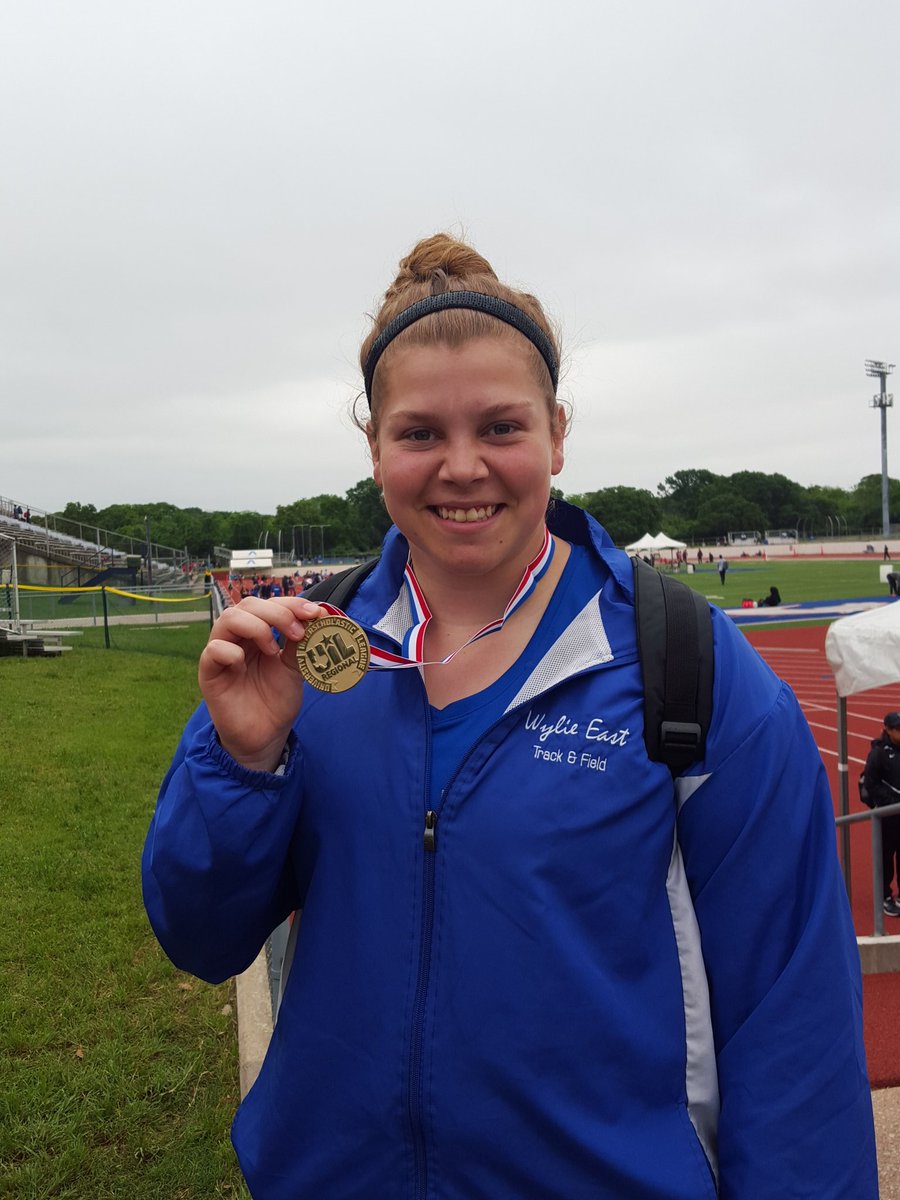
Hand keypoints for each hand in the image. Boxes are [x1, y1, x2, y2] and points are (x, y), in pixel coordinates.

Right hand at [198, 596, 326, 771]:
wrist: (266, 735)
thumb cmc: (277, 699)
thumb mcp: (295, 667)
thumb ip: (301, 642)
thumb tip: (318, 614)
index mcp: (258, 631)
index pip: (269, 603)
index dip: (291, 604)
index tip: (314, 613)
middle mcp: (239, 637)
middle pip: (248, 604)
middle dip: (277, 613)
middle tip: (297, 633)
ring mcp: (222, 652)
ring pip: (228, 618)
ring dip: (256, 627)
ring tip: (274, 650)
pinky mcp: (209, 673)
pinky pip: (212, 650)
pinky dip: (231, 651)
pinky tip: (243, 665)